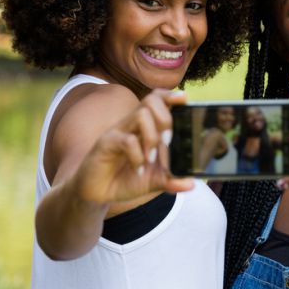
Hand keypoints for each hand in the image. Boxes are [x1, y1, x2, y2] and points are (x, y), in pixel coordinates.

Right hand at [75, 89, 193, 203]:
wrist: (97, 193)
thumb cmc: (124, 179)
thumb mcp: (152, 181)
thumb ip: (171, 180)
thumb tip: (191, 183)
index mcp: (144, 128)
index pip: (157, 100)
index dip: (170, 95)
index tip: (185, 99)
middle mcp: (131, 125)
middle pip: (151, 100)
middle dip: (166, 118)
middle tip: (168, 141)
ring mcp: (118, 131)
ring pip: (140, 114)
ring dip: (152, 137)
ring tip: (152, 159)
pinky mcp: (106, 143)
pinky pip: (126, 140)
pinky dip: (137, 156)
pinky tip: (138, 170)